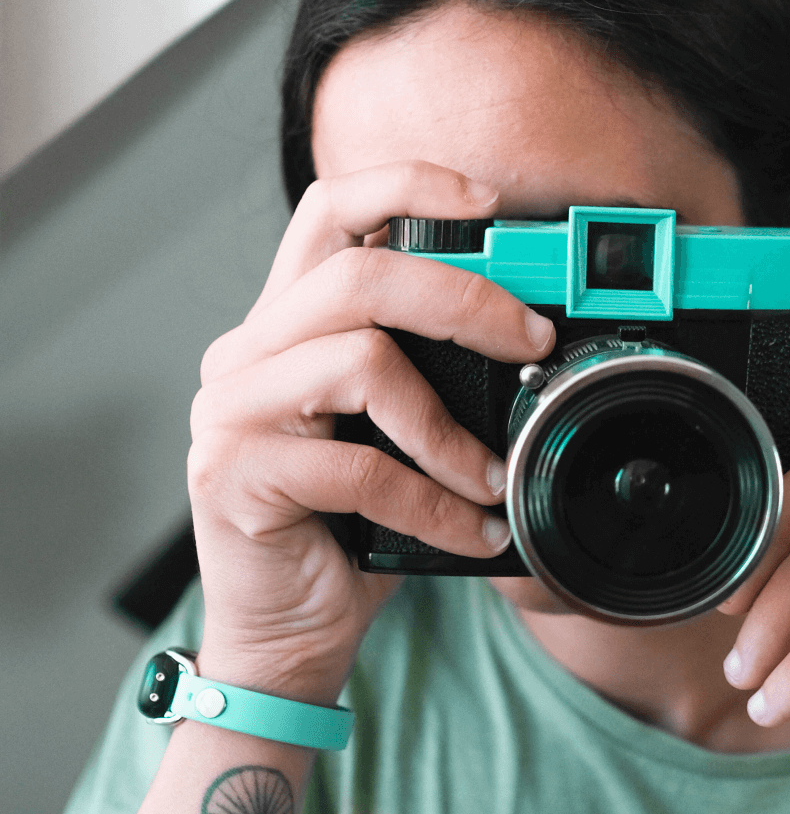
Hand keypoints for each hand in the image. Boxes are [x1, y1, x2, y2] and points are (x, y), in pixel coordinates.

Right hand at [186, 163, 555, 700]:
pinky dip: (434, 502)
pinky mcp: (234, 474)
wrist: (292, 627)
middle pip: (358, 275)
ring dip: (449, 428)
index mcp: (290, 323)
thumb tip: (534, 339)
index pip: (331, 211)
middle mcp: (249, 351)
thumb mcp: (400, 433)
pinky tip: (469, 531)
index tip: (491, 202)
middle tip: (532, 341)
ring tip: (490, 477)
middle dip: (465, 299)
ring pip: (359, 360)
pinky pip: (359, 467)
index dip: (408, 185)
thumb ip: (432, 372)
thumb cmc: (353, 524)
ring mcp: (232, 410)